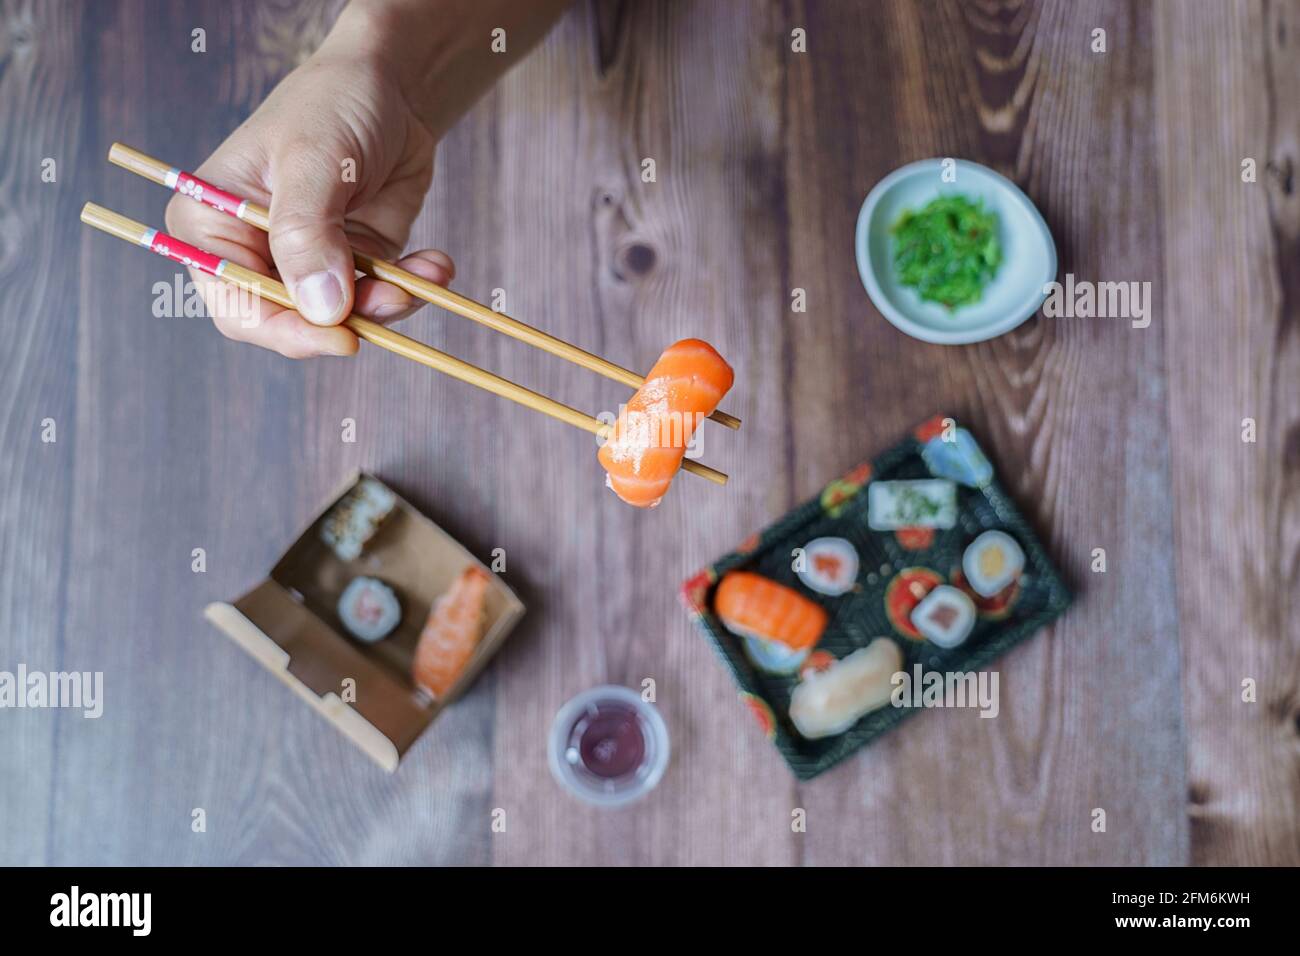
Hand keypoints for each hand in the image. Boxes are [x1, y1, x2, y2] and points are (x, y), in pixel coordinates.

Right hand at [165, 44, 451, 357]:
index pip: (238, 306)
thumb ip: (307, 235)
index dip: (287, 332)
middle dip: (349, 319)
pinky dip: (412, 288)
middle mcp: (254, 254)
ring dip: (391, 303)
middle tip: (397, 297)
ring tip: (426, 271)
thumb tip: (321, 310)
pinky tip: (435, 264)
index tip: (342, 338)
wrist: (390, 88)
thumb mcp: (312, 162)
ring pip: (345, 319)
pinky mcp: (353, 265)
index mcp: (212, 226)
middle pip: (293, 324)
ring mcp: (307, 264)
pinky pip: (381, 299)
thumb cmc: (332, 104)